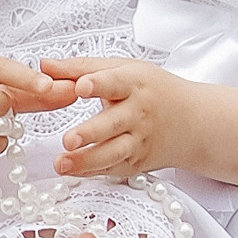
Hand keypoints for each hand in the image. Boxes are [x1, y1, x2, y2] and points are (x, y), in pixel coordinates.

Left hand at [42, 55, 198, 180]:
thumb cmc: (153, 90)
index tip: (81, 86)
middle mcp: (139, 113)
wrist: (193, 122)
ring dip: (87, 160)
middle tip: (68, 139)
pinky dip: (91, 171)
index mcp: (135, 84)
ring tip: (61, 163)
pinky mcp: (138, 162)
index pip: (115, 82)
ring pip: (113, 152)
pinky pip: (113, 168)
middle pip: (113, 123)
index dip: (98, 84)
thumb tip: (44, 65)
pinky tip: (71, 171)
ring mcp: (140, 140)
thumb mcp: (123, 69)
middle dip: (91, 132)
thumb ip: (81, 68)